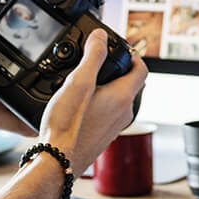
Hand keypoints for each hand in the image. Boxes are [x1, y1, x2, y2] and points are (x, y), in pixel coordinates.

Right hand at [38, 30, 148, 167]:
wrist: (57, 162)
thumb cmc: (67, 126)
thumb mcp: (78, 82)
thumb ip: (92, 56)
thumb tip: (100, 36)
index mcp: (122, 97)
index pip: (141, 69)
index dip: (133, 55)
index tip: (120, 49)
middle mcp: (123, 114)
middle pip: (129, 85)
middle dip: (116, 70)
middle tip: (98, 62)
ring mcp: (113, 128)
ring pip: (117, 100)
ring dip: (106, 87)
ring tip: (85, 82)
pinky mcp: (102, 137)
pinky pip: (106, 114)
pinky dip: (98, 104)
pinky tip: (78, 106)